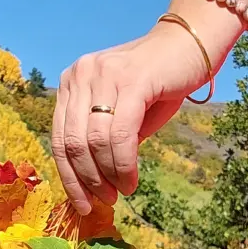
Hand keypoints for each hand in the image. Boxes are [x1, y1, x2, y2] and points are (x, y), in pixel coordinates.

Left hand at [52, 17, 223, 214]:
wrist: (189, 45)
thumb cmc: (158, 82)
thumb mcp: (122, 111)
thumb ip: (103, 138)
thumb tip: (94, 183)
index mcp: (71, 82)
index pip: (58, 137)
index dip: (68, 176)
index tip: (82, 203)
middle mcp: (80, 75)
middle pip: (71, 142)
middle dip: (87, 180)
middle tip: (107, 200)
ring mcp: (102, 75)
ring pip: (94, 142)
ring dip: (108, 175)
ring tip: (122, 190)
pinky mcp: (130, 80)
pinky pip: (119, 134)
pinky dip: (124, 164)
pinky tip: (131, 179)